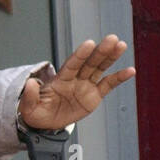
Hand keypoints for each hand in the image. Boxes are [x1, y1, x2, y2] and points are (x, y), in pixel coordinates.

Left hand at [18, 35, 135, 131]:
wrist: (46, 121)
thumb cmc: (36, 112)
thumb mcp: (28, 107)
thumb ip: (30, 95)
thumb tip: (30, 84)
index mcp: (60, 79)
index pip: (72, 64)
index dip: (81, 55)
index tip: (89, 44)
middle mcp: (75, 78)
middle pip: (89, 62)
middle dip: (100, 51)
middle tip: (112, 38)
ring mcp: (85, 85)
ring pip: (100, 68)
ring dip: (110, 57)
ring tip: (121, 45)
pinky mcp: (94, 95)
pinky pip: (108, 85)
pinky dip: (119, 78)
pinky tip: (131, 70)